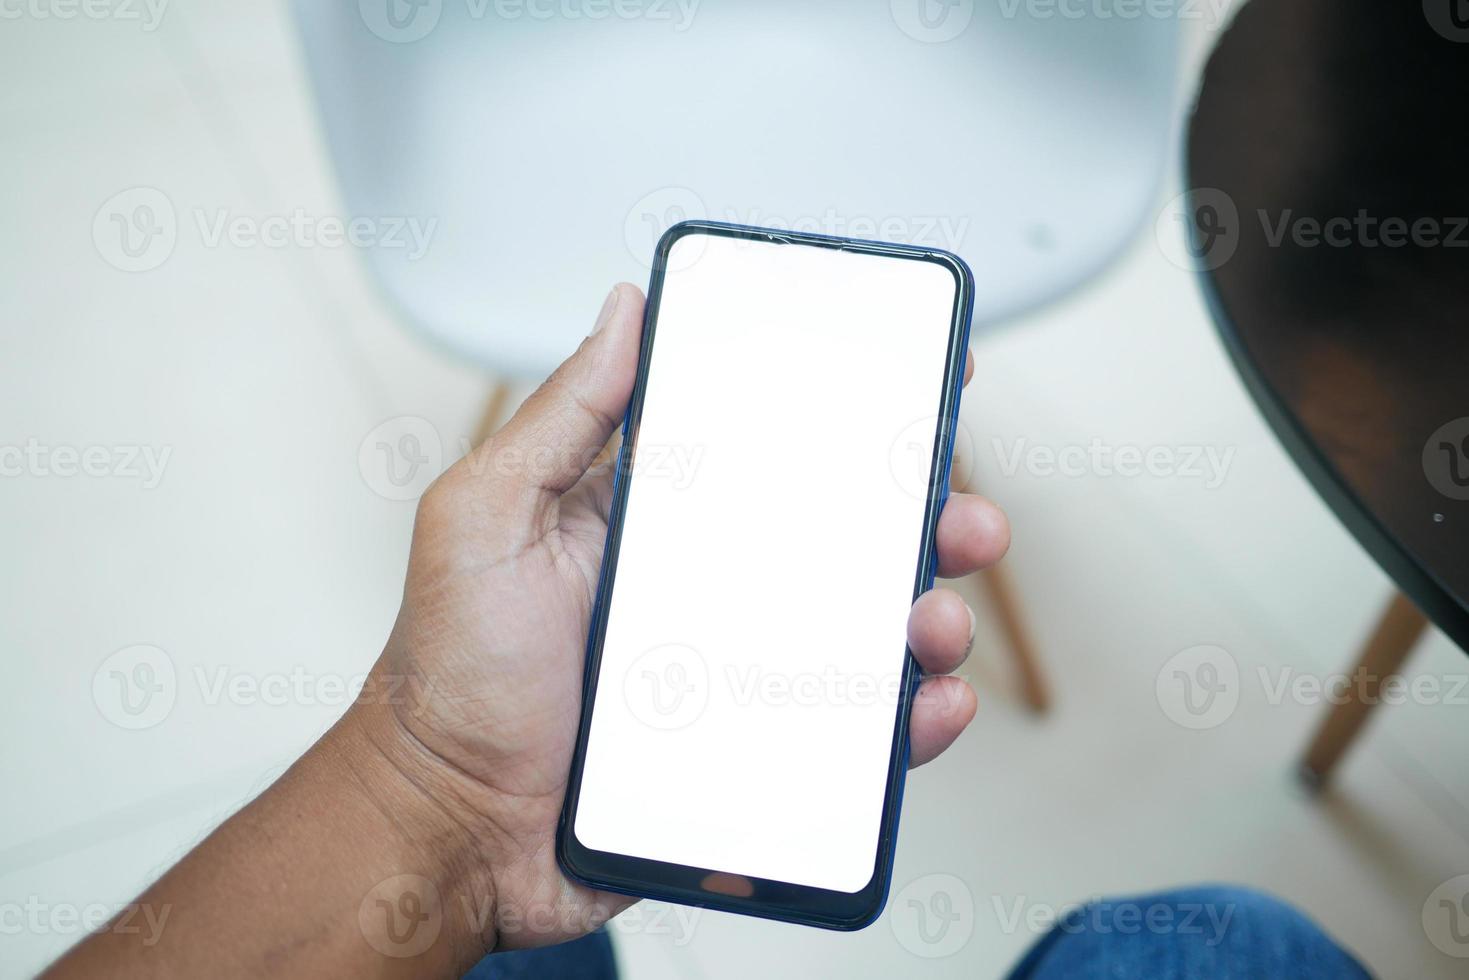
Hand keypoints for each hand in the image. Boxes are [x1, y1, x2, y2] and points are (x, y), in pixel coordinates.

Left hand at [355, 282, 1010, 954]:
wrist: (451, 828)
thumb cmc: (451, 677)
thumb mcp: (488, 515)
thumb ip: (563, 416)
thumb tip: (623, 313)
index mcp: (662, 520)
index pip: (776, 449)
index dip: (854, 414)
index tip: (921, 377)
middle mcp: (714, 589)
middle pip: (848, 537)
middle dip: (925, 515)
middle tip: (956, 512)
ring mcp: (742, 672)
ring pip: (869, 631)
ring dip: (931, 612)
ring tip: (934, 619)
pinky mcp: (758, 753)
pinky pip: (857, 731)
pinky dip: (912, 718)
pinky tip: (929, 701)